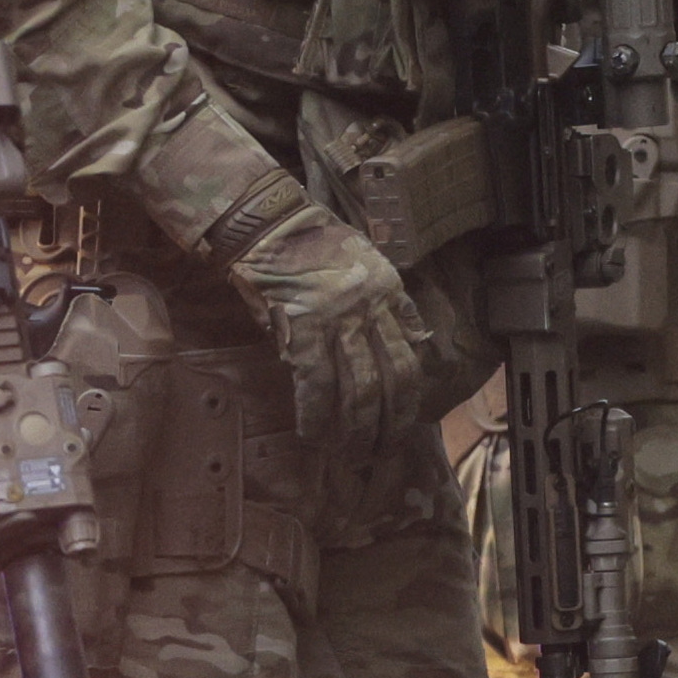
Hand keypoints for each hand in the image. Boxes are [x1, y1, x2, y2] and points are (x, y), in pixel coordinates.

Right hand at [223, 193, 436, 454]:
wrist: (267, 223)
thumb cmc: (309, 242)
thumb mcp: (364, 262)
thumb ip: (384, 302)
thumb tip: (398, 344)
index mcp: (388, 290)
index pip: (410, 354)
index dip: (409, 395)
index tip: (404, 421)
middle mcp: (370, 309)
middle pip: (392, 379)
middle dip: (389, 423)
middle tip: (382, 451)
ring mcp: (338, 322)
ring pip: (360, 390)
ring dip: (357, 429)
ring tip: (351, 454)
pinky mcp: (304, 331)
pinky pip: (317, 386)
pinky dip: (316, 416)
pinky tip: (313, 435)